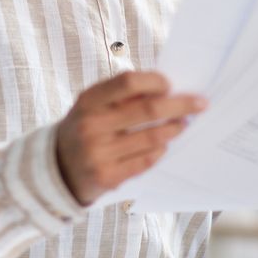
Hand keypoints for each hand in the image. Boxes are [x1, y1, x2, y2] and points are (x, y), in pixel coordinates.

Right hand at [56, 71, 205, 205]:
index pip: (128, 82)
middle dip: (180, 105)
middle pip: (147, 110)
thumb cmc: (85, 128)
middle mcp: (91, 125)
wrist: (57, 169)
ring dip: (174, 129)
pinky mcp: (108, 176)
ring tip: (184, 124)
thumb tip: (166, 89)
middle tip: (200, 104)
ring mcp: (99, 153)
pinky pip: (145, 161)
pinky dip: (159, 150)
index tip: (170, 85)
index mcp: (88, 101)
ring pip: (151, 138)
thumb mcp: (92, 106)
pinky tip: (164, 144)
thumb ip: (121, 96)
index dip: (154, 81)